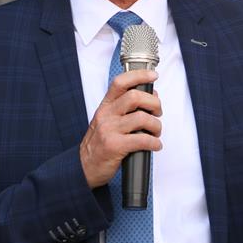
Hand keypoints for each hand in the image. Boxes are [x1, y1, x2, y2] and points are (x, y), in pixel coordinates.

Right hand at [80, 70, 161, 188]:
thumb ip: (124, 108)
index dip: (139, 75)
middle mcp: (106, 115)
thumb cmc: (99, 143)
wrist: (85, 166)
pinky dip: (154, 143)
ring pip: (142, 118)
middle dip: (154, 103)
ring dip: (156, 126)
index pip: (120, 82)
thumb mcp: (106, 120)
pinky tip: (155, 145)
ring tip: (156, 132)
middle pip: (135, 97)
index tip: (153, 76)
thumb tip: (150, 97)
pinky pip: (142, 140)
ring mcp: (109, 130)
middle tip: (158, 112)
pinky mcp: (114, 146)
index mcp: (105, 106)